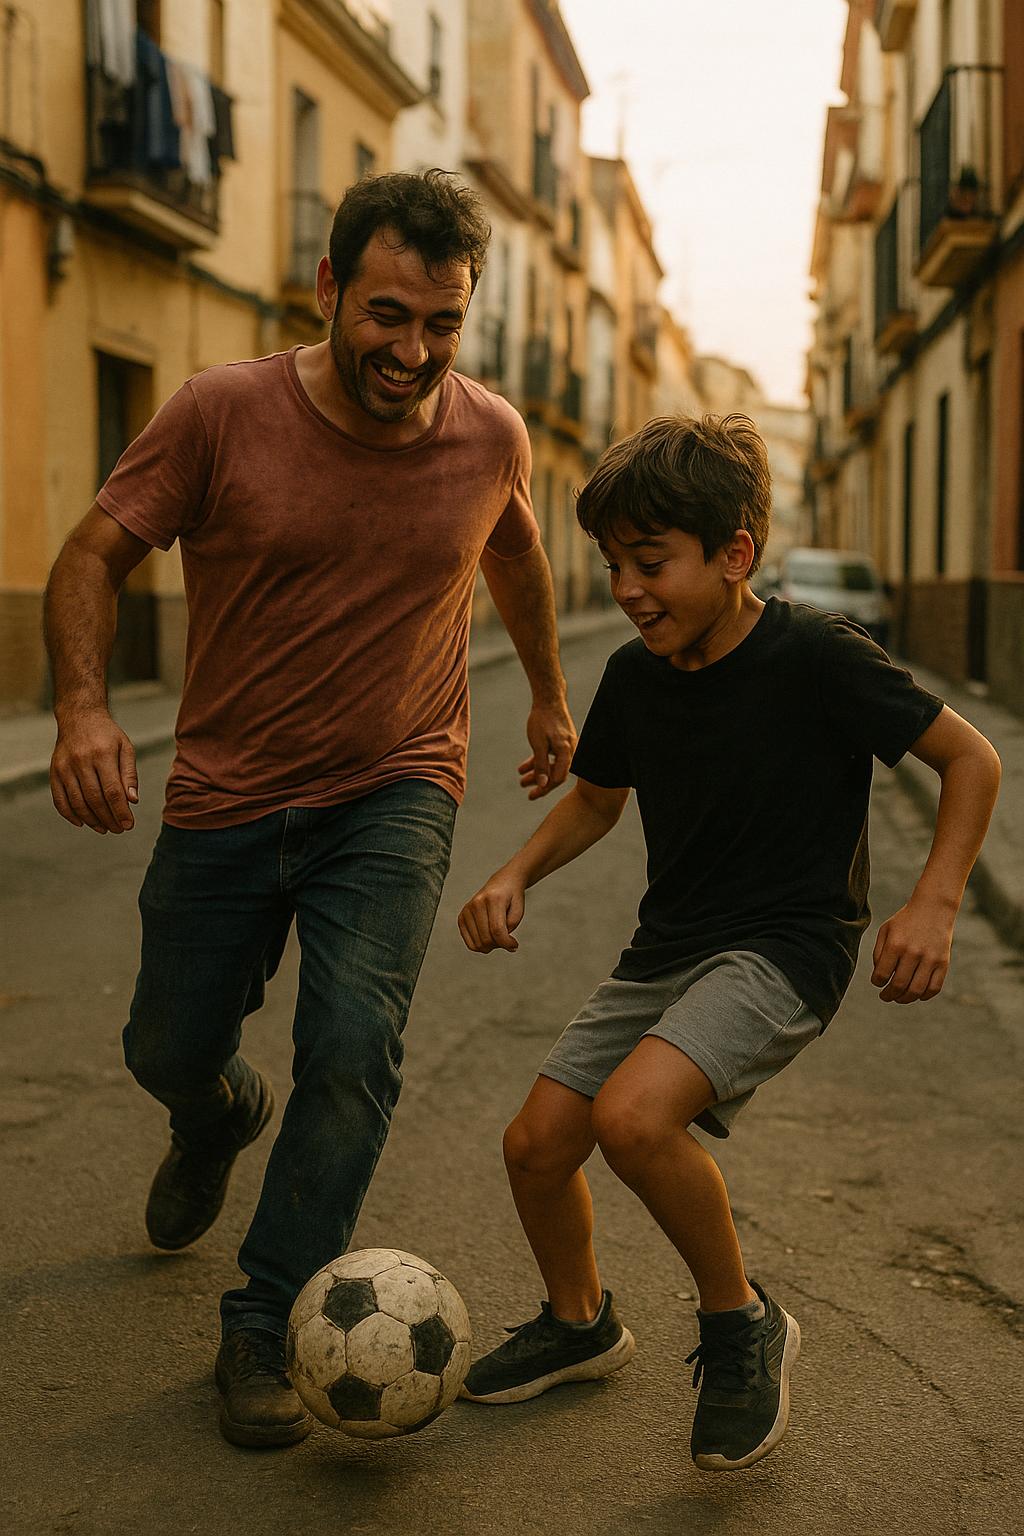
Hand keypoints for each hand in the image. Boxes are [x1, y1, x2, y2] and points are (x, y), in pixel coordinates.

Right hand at [50, 707, 138, 833]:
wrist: (79, 717)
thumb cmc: (107, 735)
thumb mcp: (126, 748)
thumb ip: (129, 774)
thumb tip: (133, 801)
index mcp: (102, 754)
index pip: (112, 791)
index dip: (120, 811)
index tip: (129, 825)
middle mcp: (81, 761)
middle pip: (94, 799)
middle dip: (108, 819)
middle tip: (118, 829)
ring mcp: (64, 767)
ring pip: (77, 802)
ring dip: (91, 820)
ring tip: (104, 828)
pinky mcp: (54, 771)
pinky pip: (59, 799)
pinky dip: (69, 814)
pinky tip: (82, 823)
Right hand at [458, 870, 526, 952]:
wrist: (502, 883)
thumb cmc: (512, 897)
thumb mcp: (518, 911)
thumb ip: (510, 927)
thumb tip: (502, 944)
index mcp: (493, 898)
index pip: (497, 930)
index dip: (507, 943)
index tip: (514, 945)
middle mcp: (477, 903)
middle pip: (486, 939)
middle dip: (499, 945)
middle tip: (507, 940)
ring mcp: (467, 910)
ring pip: (477, 944)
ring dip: (490, 946)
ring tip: (498, 937)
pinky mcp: (462, 917)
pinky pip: (470, 943)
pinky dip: (481, 946)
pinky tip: (488, 938)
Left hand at [517, 700, 576, 799]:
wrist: (549, 699)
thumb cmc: (543, 720)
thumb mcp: (538, 744)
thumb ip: (541, 765)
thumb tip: (543, 784)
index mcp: (566, 752)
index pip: (558, 778)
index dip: (545, 788)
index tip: (533, 795)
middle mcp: (570, 751)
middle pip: (555, 773)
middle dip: (540, 783)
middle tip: (527, 793)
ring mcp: (566, 746)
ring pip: (552, 765)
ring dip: (537, 773)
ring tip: (522, 779)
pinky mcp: (560, 742)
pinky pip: (550, 756)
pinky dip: (538, 762)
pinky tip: (525, 767)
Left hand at [870, 896, 955, 1003]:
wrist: (933, 909)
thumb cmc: (905, 921)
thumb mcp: (886, 930)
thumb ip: (878, 953)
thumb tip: (879, 977)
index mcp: (895, 944)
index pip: (882, 975)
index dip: (877, 983)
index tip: (877, 983)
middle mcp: (913, 953)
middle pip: (899, 985)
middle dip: (889, 995)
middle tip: (885, 996)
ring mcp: (930, 959)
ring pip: (916, 991)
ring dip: (904, 999)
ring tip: (899, 998)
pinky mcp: (943, 963)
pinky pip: (934, 988)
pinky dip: (924, 996)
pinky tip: (917, 995)